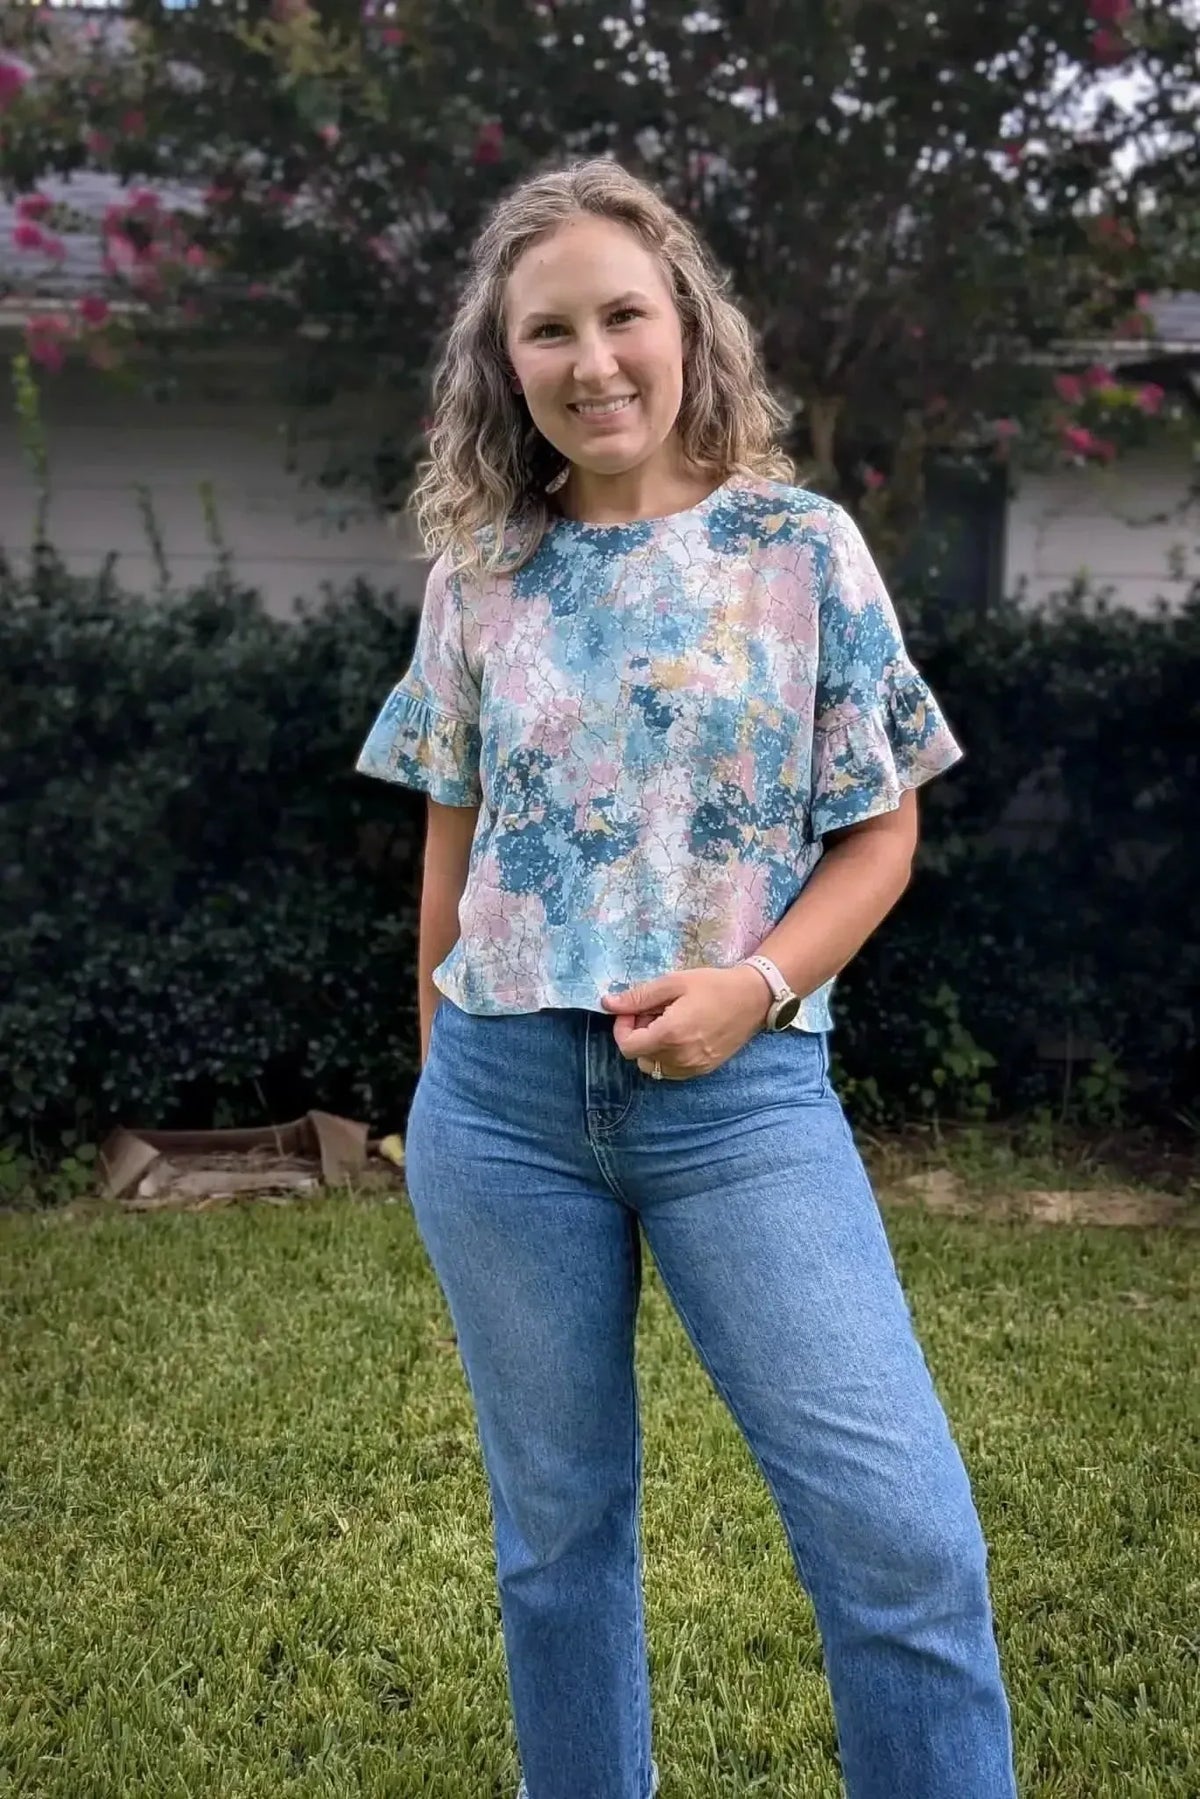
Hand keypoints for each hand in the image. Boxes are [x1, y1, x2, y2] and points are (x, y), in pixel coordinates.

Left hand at [601, 966, 771, 1079]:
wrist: (754, 999)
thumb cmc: (713, 985)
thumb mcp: (673, 983)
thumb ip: (638, 996)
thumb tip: (607, 1003)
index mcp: (670, 1035)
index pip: (627, 1047)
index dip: (622, 1028)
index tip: (633, 1010)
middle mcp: (679, 1057)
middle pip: (638, 1057)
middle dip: (637, 1035)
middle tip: (653, 1012)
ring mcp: (693, 1067)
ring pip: (654, 1067)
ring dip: (652, 1047)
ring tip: (667, 1023)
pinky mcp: (703, 1070)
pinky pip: (672, 1071)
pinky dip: (667, 1056)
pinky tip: (681, 1035)